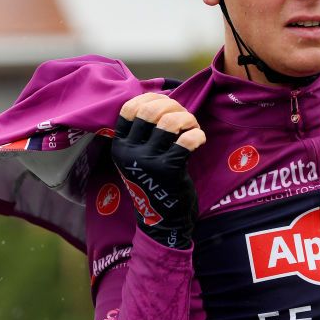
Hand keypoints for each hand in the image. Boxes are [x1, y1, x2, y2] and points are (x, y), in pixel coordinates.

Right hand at [110, 93, 205, 248]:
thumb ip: (143, 133)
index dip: (150, 98)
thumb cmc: (156, 182)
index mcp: (119, 146)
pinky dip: (197, 134)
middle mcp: (130, 153)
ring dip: (188, 119)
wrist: (164, 221)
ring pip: (170, 122)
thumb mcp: (138, 158)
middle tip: (184, 117)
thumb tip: (160, 98)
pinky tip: (199, 140)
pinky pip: (187, 140)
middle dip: (173, 106)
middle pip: (151, 110)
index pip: (129, 109)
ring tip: (193, 127)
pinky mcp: (169, 170)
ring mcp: (148, 162)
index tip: (165, 102)